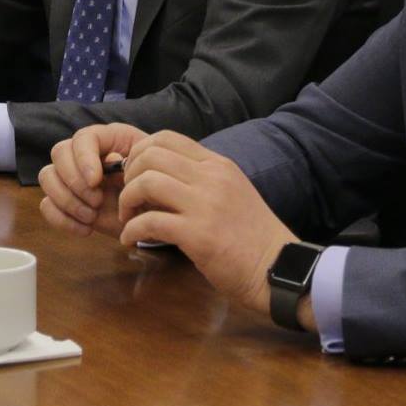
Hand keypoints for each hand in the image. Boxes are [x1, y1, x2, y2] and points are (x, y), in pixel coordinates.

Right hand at [38, 123, 145, 238]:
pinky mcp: (65, 202)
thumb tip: (110, 162)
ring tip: (92, 216)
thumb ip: (134, 162)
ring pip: (47, 177)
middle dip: (74, 181)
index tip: (95, 181)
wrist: (156, 218)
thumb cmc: (156, 190)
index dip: (83, 158)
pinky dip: (62, 219)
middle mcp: (84, 154)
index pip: (82, 137)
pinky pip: (46, 205)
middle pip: (59, 153)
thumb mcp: (153, 172)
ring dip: (67, 200)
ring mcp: (72, 178)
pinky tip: (86, 229)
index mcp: (107, 139)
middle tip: (96, 201)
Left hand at [117, 131, 297, 314]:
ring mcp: (205, 205)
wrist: (278, 268)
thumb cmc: (252, 236)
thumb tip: (163, 175)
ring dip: (127, 200)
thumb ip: (202, 179)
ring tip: (128, 218)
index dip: (139, 152)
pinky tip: (130, 240)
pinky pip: (149, 222)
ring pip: (146, 182)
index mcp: (218, 164)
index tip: (135, 175)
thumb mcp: (232, 191)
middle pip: (150, 155)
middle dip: (128, 175)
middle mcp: (211, 178)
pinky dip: (131, 230)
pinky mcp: (198, 235)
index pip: (167, 137)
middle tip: (129, 198)